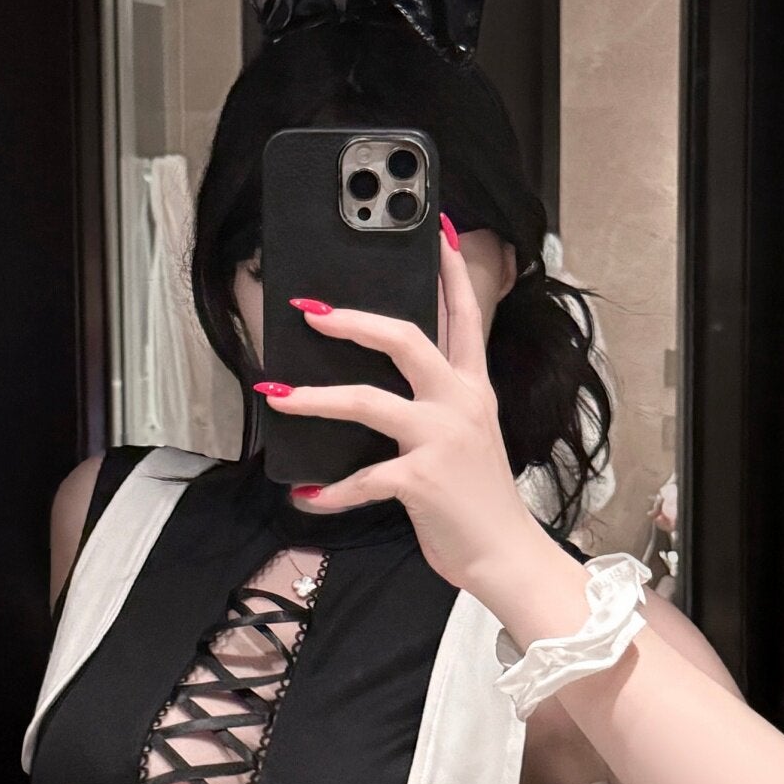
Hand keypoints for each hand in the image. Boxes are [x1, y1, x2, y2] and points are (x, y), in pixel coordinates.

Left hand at [254, 212, 556, 613]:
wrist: (505, 555)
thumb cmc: (478, 501)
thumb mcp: (469, 439)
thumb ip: (438, 406)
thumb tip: (386, 389)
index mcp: (473, 389)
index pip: (463, 316)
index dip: (449, 271)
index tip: (434, 229)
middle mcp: (460, 403)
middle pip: (406, 338)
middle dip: (353, 320)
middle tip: (311, 311)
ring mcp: (440, 438)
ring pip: (368, 399)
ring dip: (315, 397)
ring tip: (278, 394)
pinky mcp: (420, 479)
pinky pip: (361, 477)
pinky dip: (330, 491)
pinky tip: (307, 497)